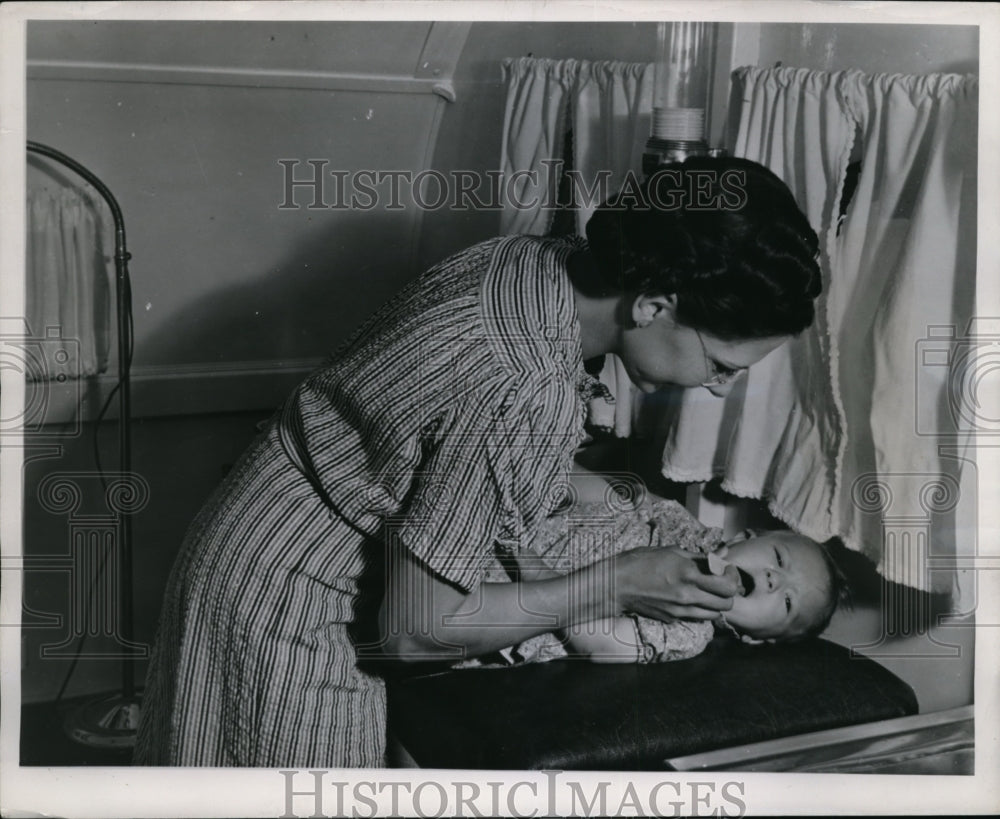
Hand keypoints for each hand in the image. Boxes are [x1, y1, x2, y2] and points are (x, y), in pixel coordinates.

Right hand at [610, 546, 740, 620]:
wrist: (616, 584)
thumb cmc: (640, 562)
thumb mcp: (671, 551)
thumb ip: (698, 557)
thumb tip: (719, 556)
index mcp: (689, 574)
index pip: (728, 585)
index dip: (733, 577)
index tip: (726, 569)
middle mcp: (688, 595)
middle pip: (727, 603)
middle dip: (728, 592)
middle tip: (720, 581)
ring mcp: (681, 611)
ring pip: (715, 614)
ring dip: (716, 603)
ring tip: (707, 591)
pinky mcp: (673, 619)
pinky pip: (697, 617)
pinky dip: (700, 609)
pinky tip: (690, 598)